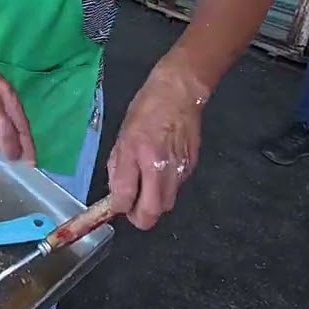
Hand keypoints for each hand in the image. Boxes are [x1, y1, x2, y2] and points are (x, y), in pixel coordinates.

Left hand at [106, 69, 205, 229]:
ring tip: (144, 184)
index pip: (127, 198)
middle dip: (140, 215)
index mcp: (139, 156)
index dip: (119, 208)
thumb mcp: (122, 137)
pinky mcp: (192, 167)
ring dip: (153, 202)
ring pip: (167, 204)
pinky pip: (176, 188)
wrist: (179, 93)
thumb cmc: (146, 110)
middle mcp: (162, 167)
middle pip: (153, 212)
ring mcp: (180, 169)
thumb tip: (117, 193)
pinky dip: (165, 188)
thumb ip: (118, 168)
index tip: (117, 205)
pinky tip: (159, 169)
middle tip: (131, 205)